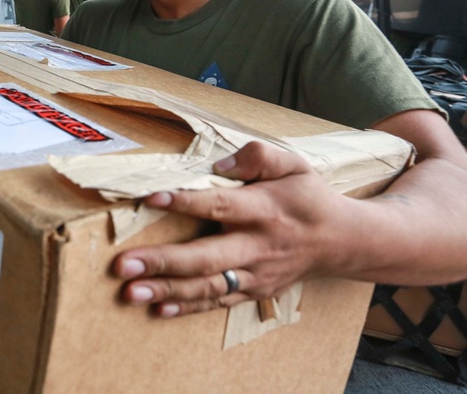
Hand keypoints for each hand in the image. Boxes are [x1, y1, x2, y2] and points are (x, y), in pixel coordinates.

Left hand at [111, 141, 348, 316]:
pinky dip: (188, 309)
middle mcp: (258, 246)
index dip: (186, 202)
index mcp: (265, 210)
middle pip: (207, 257)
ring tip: (130, 293)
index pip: (220, 206)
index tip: (151, 198)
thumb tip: (219, 166)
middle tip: (124, 264)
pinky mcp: (254, 292)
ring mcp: (256, 274)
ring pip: (208, 286)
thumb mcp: (293, 164)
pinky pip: (218, 303)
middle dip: (163, 262)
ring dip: (167, 291)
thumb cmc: (306, 197)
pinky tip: (158, 309)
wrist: (342, 242)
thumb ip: (258, 156)